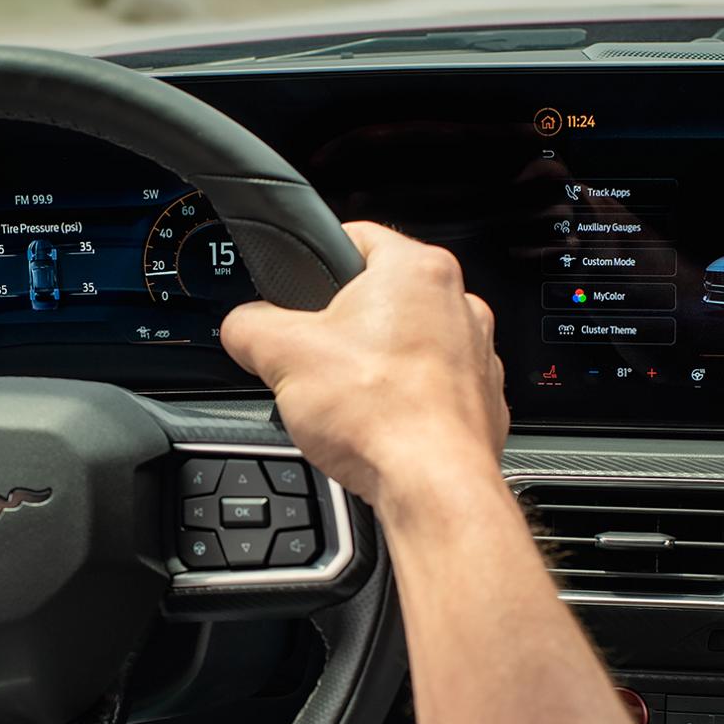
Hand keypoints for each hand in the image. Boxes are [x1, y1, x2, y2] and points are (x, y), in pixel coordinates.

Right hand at [221, 222, 506, 509]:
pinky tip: (379, 426)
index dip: (315, 261)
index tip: (297, 290)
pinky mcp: (481, 401)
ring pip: (409, 344)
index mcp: (418, 269)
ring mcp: (478, 354)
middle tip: (313, 359)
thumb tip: (242, 327)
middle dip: (343, 327)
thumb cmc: (380, 415)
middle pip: (381, 297)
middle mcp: (460, 303)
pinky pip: (432, 388)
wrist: (433, 487)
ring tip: (347, 400)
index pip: (355, 235)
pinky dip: (405, 402)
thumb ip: (249, 325)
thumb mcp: (281, 355)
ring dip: (376, 366)